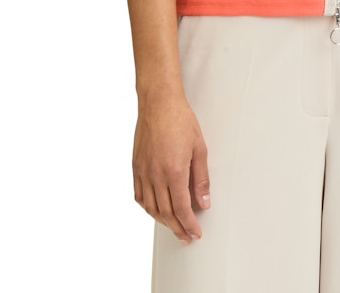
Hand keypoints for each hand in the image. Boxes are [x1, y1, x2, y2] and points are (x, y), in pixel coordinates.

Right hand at [132, 93, 209, 243]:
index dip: (189, 224)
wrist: (159, 102)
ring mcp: (143, 171)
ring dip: (162, 221)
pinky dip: (147, 207)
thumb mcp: (199, 148)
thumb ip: (201, 179)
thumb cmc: (180, 120)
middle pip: (165, 213)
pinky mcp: (136, 166)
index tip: (195, 233)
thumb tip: (204, 202)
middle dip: (177, 228)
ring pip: (150, 207)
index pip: (181, 209)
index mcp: (174, 171)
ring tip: (173, 227)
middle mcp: (156, 175)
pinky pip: (139, 195)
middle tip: (186, 236)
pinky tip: (154, 209)